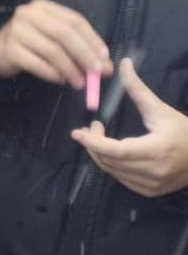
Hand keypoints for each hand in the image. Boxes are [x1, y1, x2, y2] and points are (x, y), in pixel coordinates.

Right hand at [0, 0, 112, 86]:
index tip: (104, 59)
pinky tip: (60, 80)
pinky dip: (52, 74)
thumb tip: (106, 66)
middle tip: (96, 73)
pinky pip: (37, 64)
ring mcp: (16, 31)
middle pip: (64, 34)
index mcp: (44, 7)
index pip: (74, 21)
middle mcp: (28, 14)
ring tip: (79, 82)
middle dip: (84, 55)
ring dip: (70, 69)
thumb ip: (80, 48)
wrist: (0, 50)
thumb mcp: (56, 38)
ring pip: (52, 51)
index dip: (92, 40)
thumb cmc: (34, 42)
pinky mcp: (9, 49)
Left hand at [71, 59, 187, 197]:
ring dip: (100, 154)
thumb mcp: (160, 109)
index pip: (116, 150)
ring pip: (113, 171)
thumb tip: (123, 63)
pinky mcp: (151, 191)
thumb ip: (137, 88)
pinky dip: (112, 165)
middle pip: (110, 161)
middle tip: (92, 127)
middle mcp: (154, 170)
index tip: (77, 132)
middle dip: (94, 143)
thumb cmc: (183, 130)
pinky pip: (121, 179)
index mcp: (157, 149)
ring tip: (99, 137)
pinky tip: (112, 152)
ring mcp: (152, 184)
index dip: (93, 142)